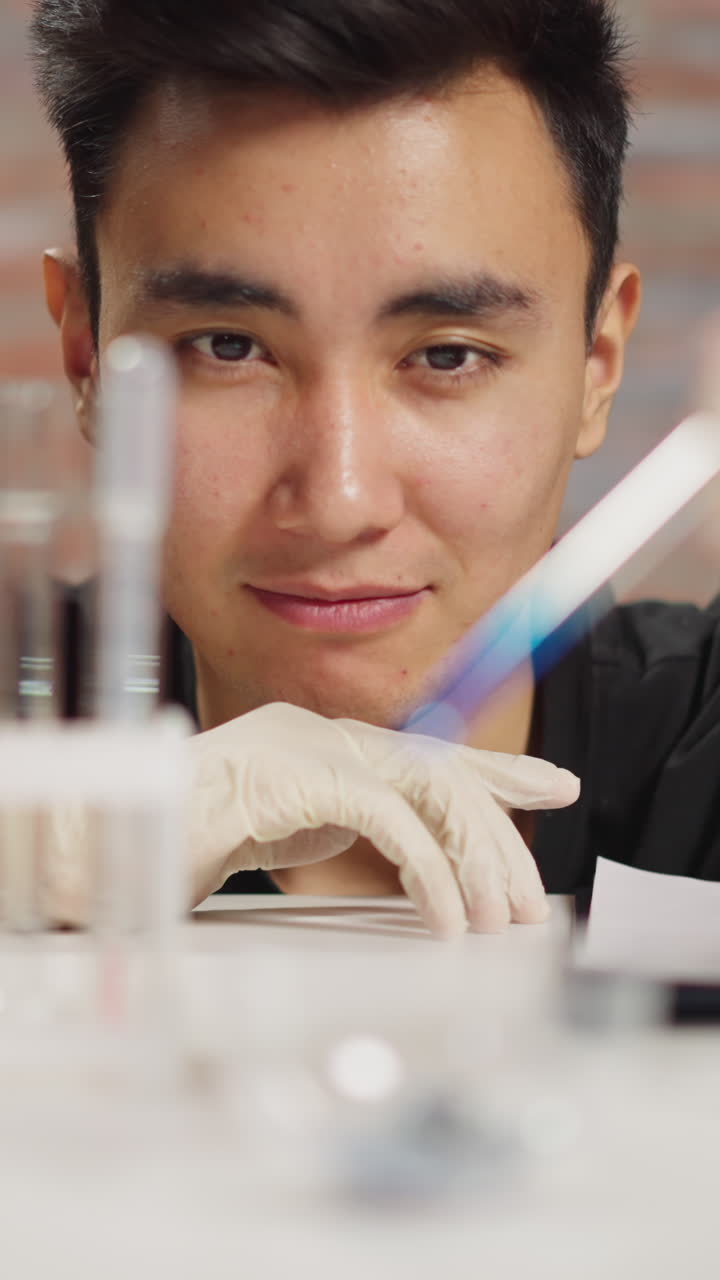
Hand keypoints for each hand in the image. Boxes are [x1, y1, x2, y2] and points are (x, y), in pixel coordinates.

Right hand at [188, 702, 578, 936]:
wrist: (114, 841)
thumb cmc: (190, 846)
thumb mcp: (289, 833)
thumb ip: (347, 828)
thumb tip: (421, 867)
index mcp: (326, 744)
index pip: (426, 752)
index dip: (494, 770)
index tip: (552, 785)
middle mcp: (326, 734)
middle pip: (442, 770)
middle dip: (499, 831)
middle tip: (529, 897)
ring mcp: (313, 746)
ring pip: (429, 791)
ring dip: (473, 860)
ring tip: (496, 920)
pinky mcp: (303, 776)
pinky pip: (392, 822)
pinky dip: (429, 874)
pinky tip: (446, 921)